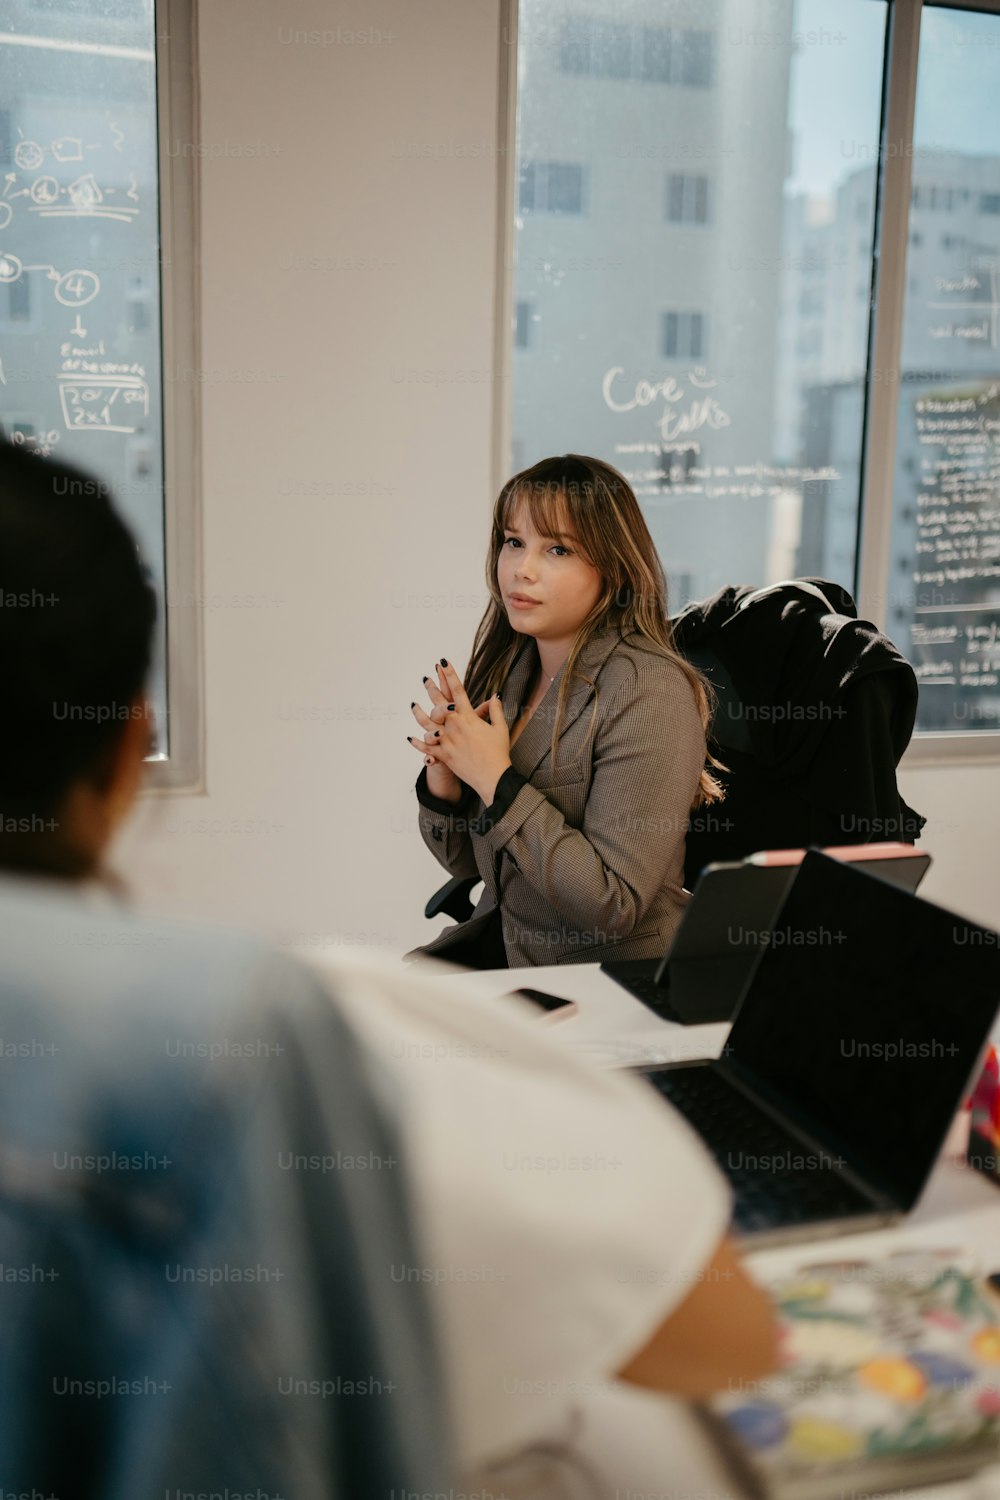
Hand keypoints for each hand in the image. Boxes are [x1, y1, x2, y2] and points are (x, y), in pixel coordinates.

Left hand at [407, 660, 510, 806]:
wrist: (494, 776)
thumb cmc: (499, 753)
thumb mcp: (500, 728)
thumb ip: (495, 710)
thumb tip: (495, 696)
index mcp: (469, 717)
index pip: (458, 691)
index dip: (450, 675)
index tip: (443, 662)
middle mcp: (455, 726)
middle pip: (439, 703)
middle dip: (432, 688)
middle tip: (426, 678)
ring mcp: (448, 741)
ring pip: (427, 724)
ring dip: (418, 713)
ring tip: (413, 704)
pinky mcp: (444, 755)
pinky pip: (426, 748)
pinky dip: (417, 743)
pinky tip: (410, 738)